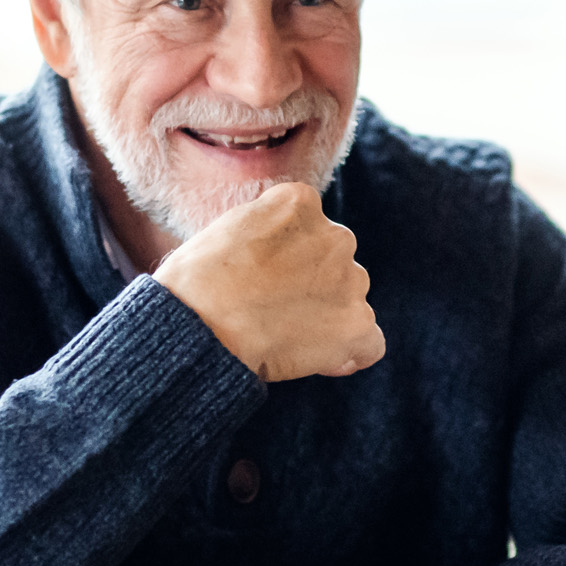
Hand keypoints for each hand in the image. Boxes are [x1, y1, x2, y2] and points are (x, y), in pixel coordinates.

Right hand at [153, 181, 383, 381]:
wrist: (198, 324)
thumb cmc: (195, 282)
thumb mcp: (229, 229)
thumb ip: (266, 232)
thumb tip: (280, 258)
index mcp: (300, 203)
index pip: (310, 229)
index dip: (291, 260)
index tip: (267, 281)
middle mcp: (335, 235)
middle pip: (334, 264)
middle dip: (312, 287)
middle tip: (272, 313)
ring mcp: (351, 280)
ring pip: (351, 302)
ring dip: (327, 319)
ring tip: (283, 338)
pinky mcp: (356, 324)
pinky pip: (369, 344)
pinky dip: (350, 355)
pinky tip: (320, 362)